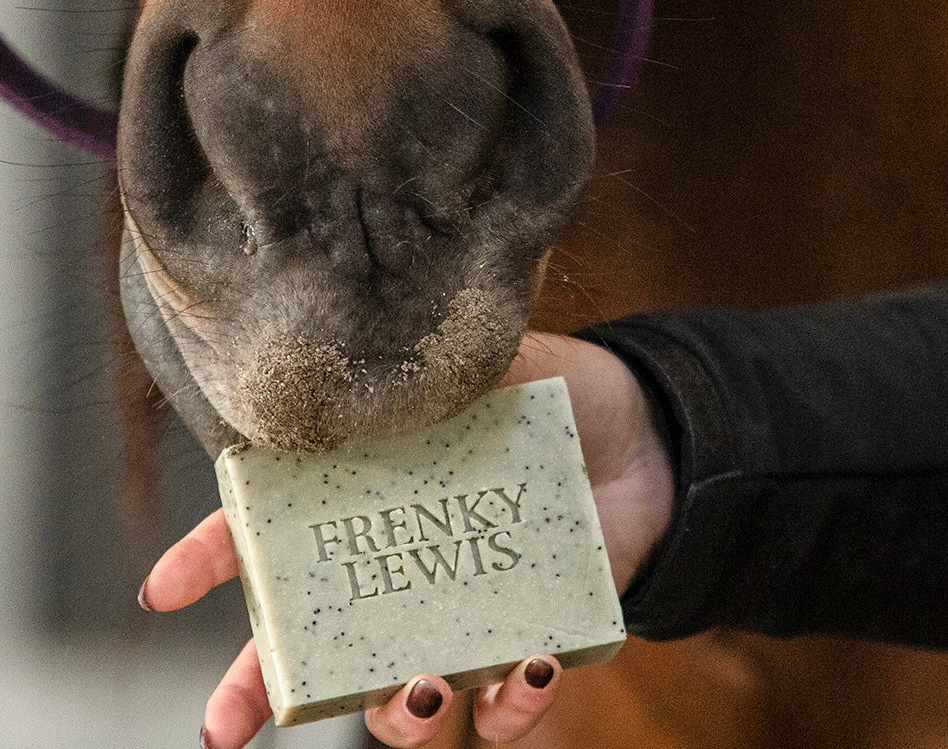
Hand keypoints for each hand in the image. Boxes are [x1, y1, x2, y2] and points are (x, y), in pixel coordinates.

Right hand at [138, 331, 674, 747]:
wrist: (650, 430)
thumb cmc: (554, 395)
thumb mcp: (483, 369)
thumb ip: (421, 377)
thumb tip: (353, 369)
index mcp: (378, 499)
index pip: (279, 532)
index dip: (213, 559)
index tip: (162, 590)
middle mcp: (408, 565)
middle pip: (321, 642)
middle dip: (263, 689)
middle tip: (224, 722)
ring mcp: (465, 610)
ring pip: (405, 696)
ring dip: (401, 712)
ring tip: (424, 686)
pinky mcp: (530, 636)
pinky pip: (509, 701)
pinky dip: (514, 702)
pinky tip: (532, 665)